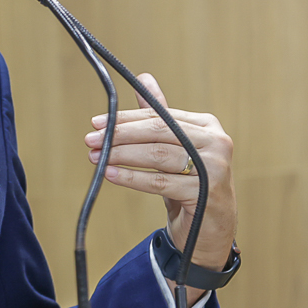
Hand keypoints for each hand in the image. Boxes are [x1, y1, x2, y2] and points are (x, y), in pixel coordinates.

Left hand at [84, 74, 236, 285]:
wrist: (210, 229)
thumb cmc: (189, 184)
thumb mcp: (174, 149)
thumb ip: (160, 117)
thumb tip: (144, 78)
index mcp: (207, 126)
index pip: (160, 116)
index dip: (126, 119)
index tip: (97, 122)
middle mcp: (216, 142)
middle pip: (159, 132)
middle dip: (120, 134)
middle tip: (92, 138)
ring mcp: (214, 167)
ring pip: (158, 156)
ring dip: (122, 155)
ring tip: (97, 157)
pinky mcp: (207, 193)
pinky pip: (161, 182)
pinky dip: (133, 178)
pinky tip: (111, 175)